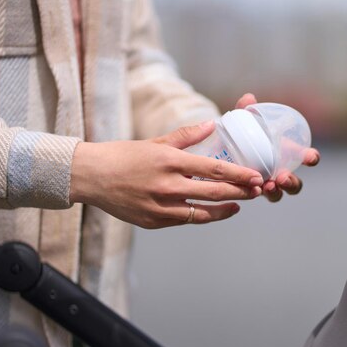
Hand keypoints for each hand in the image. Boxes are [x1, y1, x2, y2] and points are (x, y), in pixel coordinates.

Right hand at [69, 121, 263, 228]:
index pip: (214, 169)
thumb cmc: (123, 155)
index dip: (238, 175)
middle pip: (214, 193)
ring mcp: (160, 207)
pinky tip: (210, 211)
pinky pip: (184, 220)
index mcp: (170, 161)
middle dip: (239, 193)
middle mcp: (167, 186)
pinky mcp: (153, 222)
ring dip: (224, 210)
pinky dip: (200, 216)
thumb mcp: (155, 141)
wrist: (90, 177)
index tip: (256, 177)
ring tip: (237, 206)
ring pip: (202, 213)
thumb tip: (212, 124)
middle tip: (256, 191)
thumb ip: (186, 136)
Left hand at [235, 93, 319, 201]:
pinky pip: (259, 196)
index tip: (310, 157)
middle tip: (283, 177)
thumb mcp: (243, 121)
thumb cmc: (241, 133)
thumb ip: (246, 111)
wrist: (221, 148)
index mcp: (286, 153)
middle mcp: (280, 171)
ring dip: (276, 192)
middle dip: (292, 182)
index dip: (311, 157)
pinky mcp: (253, 191)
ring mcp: (267, 184)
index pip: (305, 157)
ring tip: (268, 186)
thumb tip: (249, 98)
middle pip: (295, 184)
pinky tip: (252, 189)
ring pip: (278, 194)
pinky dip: (257, 193)